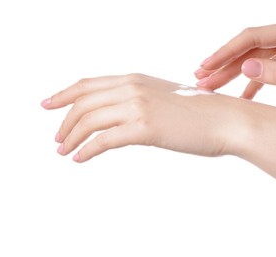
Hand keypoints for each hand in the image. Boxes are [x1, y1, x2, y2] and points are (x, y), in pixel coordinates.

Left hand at [41, 74, 254, 161]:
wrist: (226, 120)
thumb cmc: (200, 113)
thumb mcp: (166, 98)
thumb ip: (143, 101)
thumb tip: (126, 114)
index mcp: (136, 79)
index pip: (89, 84)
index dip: (64, 94)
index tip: (49, 104)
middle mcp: (132, 88)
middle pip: (84, 103)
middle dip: (64, 122)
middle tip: (57, 139)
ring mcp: (138, 107)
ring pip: (89, 121)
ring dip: (71, 137)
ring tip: (64, 151)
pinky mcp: (145, 128)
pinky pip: (104, 140)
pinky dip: (87, 150)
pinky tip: (80, 159)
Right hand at [195, 20, 275, 137]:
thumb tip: (246, 66)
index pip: (252, 37)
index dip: (226, 51)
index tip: (206, 65)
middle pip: (247, 48)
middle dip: (223, 64)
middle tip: (200, 78)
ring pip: (251, 61)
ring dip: (230, 74)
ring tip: (210, 86)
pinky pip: (261, 74)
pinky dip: (248, 86)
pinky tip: (237, 98)